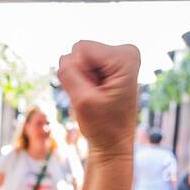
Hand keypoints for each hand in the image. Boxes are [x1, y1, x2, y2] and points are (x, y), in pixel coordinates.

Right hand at [57, 41, 138, 157]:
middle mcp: (125, 51)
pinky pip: (82, 66)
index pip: (81, 48)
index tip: (91, 91)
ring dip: (80, 79)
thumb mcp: (82, 101)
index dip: (77, 72)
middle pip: (80, 51)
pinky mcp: (110, 65)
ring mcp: (117, 58)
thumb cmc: (103, 125)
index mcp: (124, 56)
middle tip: (93, 95)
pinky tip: (94, 93)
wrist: (113, 142)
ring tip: (95, 95)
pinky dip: (83, 81)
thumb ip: (69, 75)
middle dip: (79, 74)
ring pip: (79, 59)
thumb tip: (63, 58)